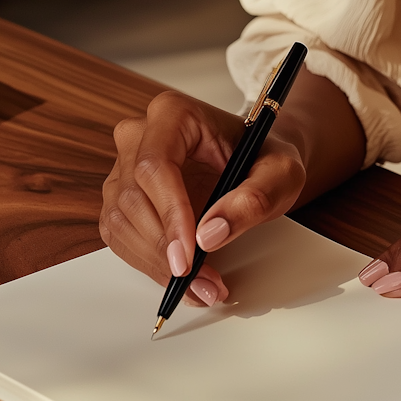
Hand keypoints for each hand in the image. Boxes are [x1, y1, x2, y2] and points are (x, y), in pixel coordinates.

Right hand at [100, 90, 305, 305]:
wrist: (257, 160)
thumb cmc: (265, 158)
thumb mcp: (280, 174)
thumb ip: (254, 199)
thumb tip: (209, 235)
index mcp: (174, 114)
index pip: (155, 165)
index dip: (169, 213)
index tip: (189, 254)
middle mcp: (140, 135)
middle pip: (133, 198)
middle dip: (166, 249)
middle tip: (204, 282)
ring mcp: (124, 167)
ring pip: (121, 222)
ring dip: (157, 264)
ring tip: (202, 286)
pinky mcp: (122, 197)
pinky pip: (120, 236)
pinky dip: (149, 264)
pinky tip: (183, 280)